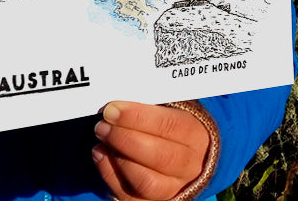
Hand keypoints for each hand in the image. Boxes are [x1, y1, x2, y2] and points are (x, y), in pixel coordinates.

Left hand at [92, 101, 213, 200]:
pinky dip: (111, 176)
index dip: (138, 117)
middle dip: (124, 138)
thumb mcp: (172, 111)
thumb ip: (151, 107)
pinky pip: (130, 196)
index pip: (170, 126)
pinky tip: (101, 155)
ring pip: (146, 181)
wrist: (188, 157)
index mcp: (197, 137)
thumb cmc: (173, 127)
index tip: (112, 109)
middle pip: (159, 156)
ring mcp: (174, 187)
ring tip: (101, 140)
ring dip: (117, 159)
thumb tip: (120, 104)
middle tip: (102, 125)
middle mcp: (190, 166)